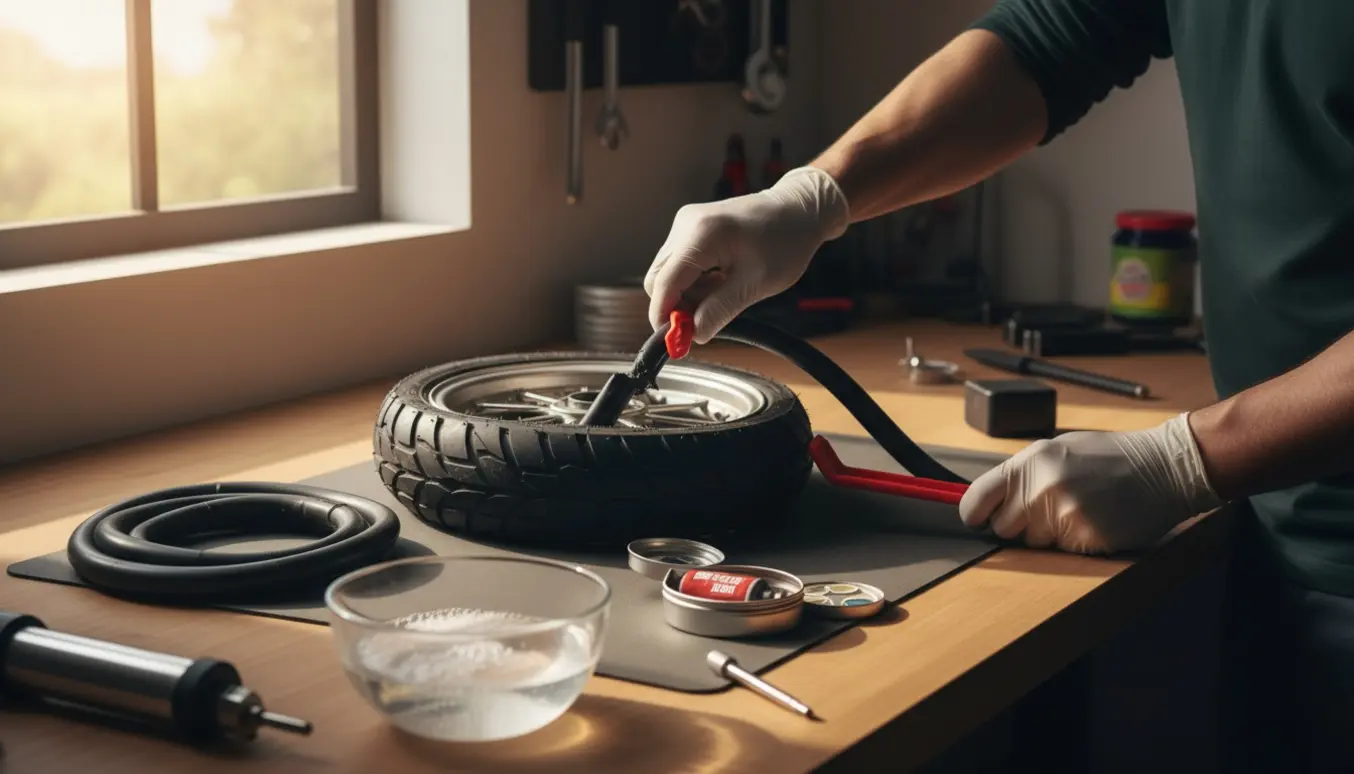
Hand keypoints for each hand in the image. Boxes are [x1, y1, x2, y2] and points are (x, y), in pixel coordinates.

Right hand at [643, 166, 850, 343]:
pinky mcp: (690, 227)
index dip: (664, 316)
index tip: (675, 341)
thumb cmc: (785, 243)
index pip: (664, 283)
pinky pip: (678, 263)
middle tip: (705, 321)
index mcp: (701, 235)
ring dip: (687, 294)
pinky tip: (720, 281)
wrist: (797, 211)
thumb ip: (720, 310)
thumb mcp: (756, 284)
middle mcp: (686, 224)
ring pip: (666, 273)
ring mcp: (685, 223)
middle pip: (658, 279)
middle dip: (676, 306)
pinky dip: (692, 281)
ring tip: (723, 294)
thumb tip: (693, 334)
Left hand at [958, 414, 1225, 553]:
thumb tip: (985, 501)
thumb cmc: (1109, 457)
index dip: (974, 514)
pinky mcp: (1086, 539)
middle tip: (1048, 509)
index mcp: (1029, 463)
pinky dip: (1075, 543)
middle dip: (1019, 525)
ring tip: (1079, 510)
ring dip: (1049, 535)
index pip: (975, 500)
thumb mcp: (1058, 451)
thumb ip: (1021, 475)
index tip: (978, 518)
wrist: (1164, 467)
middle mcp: (1041, 489)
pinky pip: (1062, 553)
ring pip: (1033, 544)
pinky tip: (1095, 521)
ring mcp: (1064, 516)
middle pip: (1002, 528)